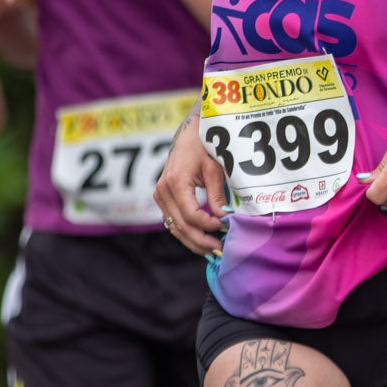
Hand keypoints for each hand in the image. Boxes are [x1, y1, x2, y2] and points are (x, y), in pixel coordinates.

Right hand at [153, 117, 229, 256]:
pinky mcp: (162, 199)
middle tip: (220, 250)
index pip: (192, 215)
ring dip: (194, 242)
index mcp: (175, 183)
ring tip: (213, 251)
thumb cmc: (204, 147)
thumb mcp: (214, 169)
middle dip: (201, 241)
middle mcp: (163, 192)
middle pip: (181, 226)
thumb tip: (225, 218)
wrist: (188, 135)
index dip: (209, 226)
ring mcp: (160, 196)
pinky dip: (187, 233)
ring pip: (175, 228)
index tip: (226, 228)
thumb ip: (217, 195)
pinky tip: (203, 241)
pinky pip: (174, 222)